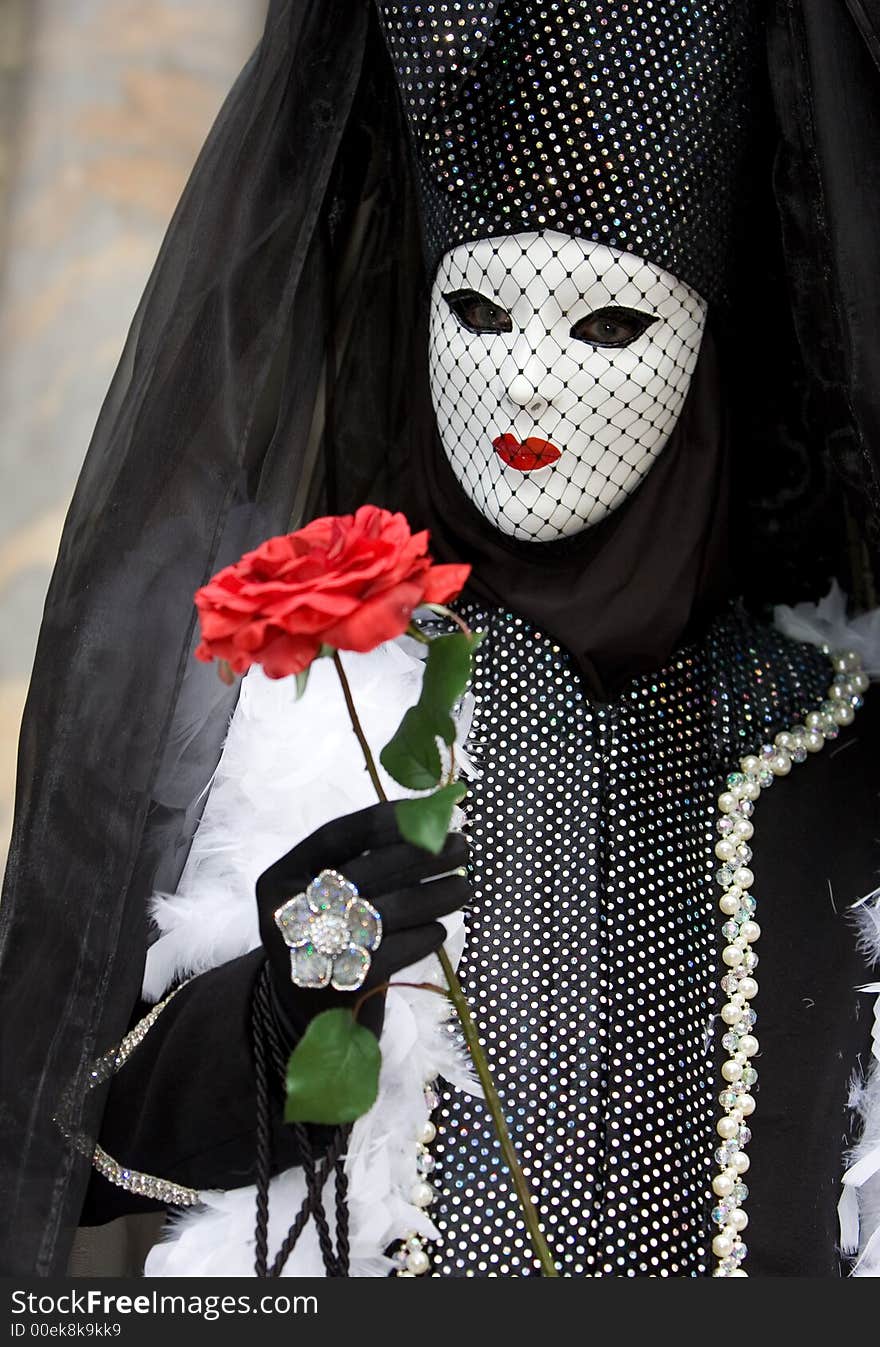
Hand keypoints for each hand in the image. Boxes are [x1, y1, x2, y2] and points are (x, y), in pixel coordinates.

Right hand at [256, 801, 469, 1036]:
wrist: (305, 1015)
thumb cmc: (326, 936)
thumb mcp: (323, 895)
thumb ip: (362, 860)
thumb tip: (430, 823)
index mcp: (280, 878)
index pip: (333, 836)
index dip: (382, 822)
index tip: (427, 813)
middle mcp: (287, 912)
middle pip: (363, 872)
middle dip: (420, 856)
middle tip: (462, 846)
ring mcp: (311, 950)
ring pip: (385, 912)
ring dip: (433, 896)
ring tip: (464, 887)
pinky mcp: (339, 985)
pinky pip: (393, 951)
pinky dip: (422, 937)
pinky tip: (439, 929)